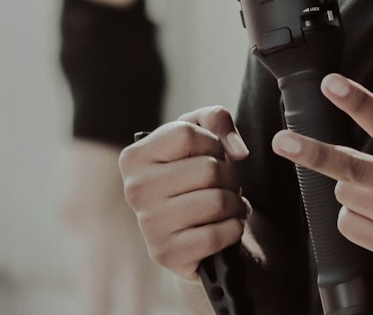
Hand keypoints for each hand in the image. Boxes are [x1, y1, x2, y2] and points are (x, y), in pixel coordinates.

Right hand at [120, 106, 250, 281]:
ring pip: (217, 202)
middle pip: (208, 169)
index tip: (212, 155)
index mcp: (134, 158)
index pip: (187, 135)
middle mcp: (134, 190)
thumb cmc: (193, 172)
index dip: (213, 143)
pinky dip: (234, 229)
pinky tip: (228, 226)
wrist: (189, 227)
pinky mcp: (166, 254)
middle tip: (226, 185)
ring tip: (231, 205)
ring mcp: (148, 224)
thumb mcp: (200, 133)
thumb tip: (238, 150)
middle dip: (231, 176)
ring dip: (236, 204)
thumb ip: (216, 118)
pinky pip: (217, 235)